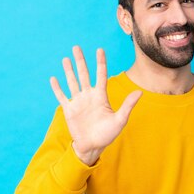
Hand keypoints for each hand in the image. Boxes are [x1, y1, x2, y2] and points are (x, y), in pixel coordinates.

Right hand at [50, 46, 141, 165]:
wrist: (93, 146)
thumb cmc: (108, 134)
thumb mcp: (120, 120)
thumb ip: (128, 105)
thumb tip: (140, 92)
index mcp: (101, 96)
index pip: (101, 75)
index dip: (100, 62)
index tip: (99, 49)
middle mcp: (89, 96)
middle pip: (84, 74)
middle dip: (80, 61)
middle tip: (76, 47)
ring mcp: (78, 102)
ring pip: (72, 82)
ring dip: (69, 71)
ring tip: (66, 58)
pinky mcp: (69, 110)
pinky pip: (62, 97)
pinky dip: (57, 88)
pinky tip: (53, 78)